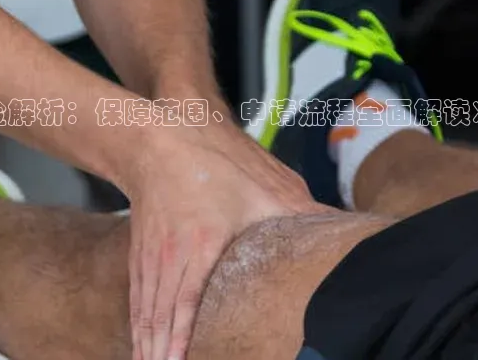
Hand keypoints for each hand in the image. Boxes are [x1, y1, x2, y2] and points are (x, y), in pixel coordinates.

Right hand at [124, 122, 314, 359]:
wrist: (158, 138)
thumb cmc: (210, 161)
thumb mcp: (260, 184)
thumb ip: (299, 212)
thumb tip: (339, 228)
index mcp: (198, 245)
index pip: (184, 306)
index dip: (179, 343)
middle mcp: (167, 257)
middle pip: (158, 318)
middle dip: (159, 354)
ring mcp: (150, 256)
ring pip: (145, 312)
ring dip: (146, 346)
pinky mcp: (141, 252)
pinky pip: (137, 297)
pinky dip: (138, 325)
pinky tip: (140, 342)